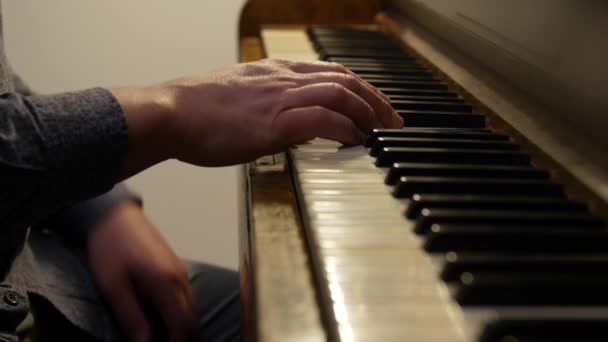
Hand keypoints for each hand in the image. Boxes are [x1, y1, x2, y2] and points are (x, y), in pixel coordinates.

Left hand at [87, 201, 194, 341]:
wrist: (114, 215)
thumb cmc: (110, 248)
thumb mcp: (113, 286)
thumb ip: (131, 317)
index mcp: (166, 283)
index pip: (181, 324)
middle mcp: (179, 277)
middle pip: (192, 317)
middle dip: (183, 336)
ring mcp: (180, 270)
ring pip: (191, 306)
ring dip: (183, 324)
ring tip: (167, 337)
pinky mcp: (175, 265)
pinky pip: (186, 294)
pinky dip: (181, 311)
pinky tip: (166, 317)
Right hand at [112, 58, 402, 175]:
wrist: (169, 112)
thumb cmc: (198, 110)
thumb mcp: (241, 98)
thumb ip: (272, 105)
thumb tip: (296, 125)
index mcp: (275, 71)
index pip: (330, 72)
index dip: (359, 87)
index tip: (374, 103)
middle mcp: (282, 78)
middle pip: (344, 79)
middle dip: (374, 99)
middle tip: (392, 119)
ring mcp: (279, 98)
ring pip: (340, 93)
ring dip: (367, 112)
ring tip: (381, 131)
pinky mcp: (273, 122)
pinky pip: (322, 119)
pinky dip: (345, 128)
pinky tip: (355, 140)